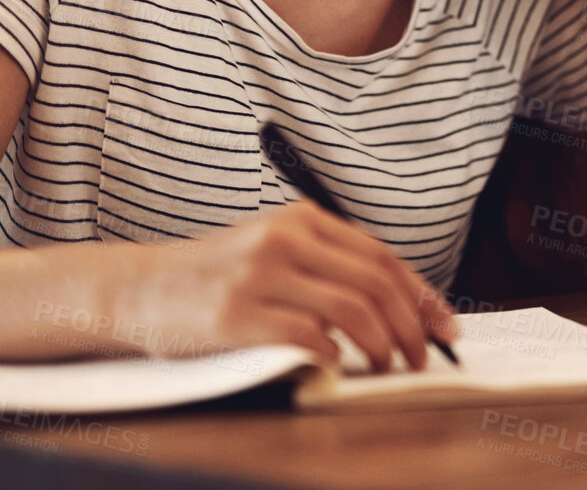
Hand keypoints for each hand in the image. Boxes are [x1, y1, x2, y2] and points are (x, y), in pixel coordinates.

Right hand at [129, 200, 459, 371]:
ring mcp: (260, 274)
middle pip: (375, 283)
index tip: (445, 326)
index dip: (421, 294)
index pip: (381, 255)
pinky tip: (338, 365)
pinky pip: (308, 335)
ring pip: (352, 309)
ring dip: (383, 345)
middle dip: (411, 326)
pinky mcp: (238, 314)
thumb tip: (400, 302)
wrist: (141, 288)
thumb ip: (326, 263)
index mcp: (302, 219)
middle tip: (422, 357)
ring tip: (388, 367)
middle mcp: (285, 238)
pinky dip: (335, 355)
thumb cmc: (217, 276)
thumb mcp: (274, 248)